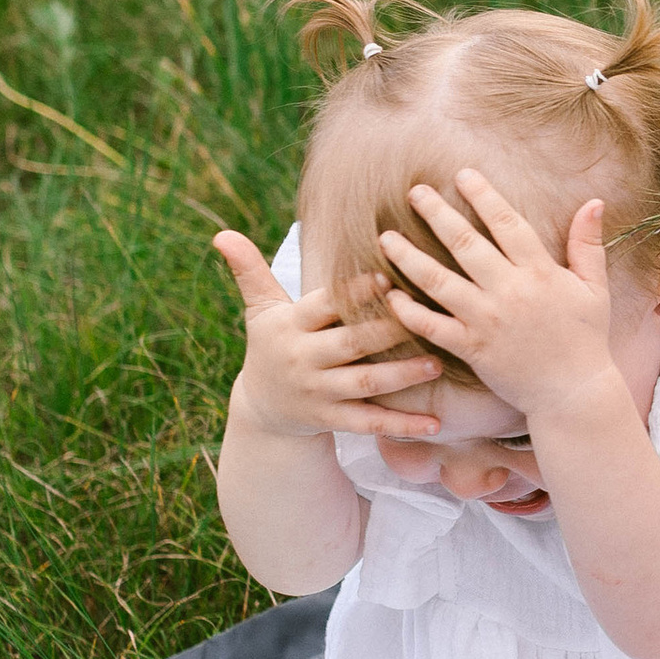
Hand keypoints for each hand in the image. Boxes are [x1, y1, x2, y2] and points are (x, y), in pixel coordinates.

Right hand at [214, 231, 445, 441]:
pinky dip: (402, 424)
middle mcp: (304, 360)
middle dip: (387, 331)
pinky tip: (434, 422)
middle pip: (350, 343)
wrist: (261, 407)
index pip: (324, 306)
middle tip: (427, 316)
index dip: (352, 293)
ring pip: (364, 384)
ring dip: (401, 376)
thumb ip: (250, 271)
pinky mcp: (331, 421)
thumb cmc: (273, 343)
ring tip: (437, 364)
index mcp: (292, 326)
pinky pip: (369, 423)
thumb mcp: (260, 309)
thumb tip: (222, 234)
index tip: (387, 276)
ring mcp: (318, 393)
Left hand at [378, 174, 617, 419]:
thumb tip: (595, 202)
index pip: (507, 223)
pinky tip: (390, 294)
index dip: (483, 196)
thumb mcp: (595, 288)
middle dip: (436, 213)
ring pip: (439, 281)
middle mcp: (509, 291)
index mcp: (540, 272)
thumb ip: (588, 244)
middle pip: (464, 243)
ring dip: (409, 257)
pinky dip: (408, 311)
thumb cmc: (586, 340)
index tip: (462, 175)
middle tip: (415, 191)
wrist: (573, 393)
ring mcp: (486, 320)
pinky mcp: (471, 348)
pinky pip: (432, 326)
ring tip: (386, 237)